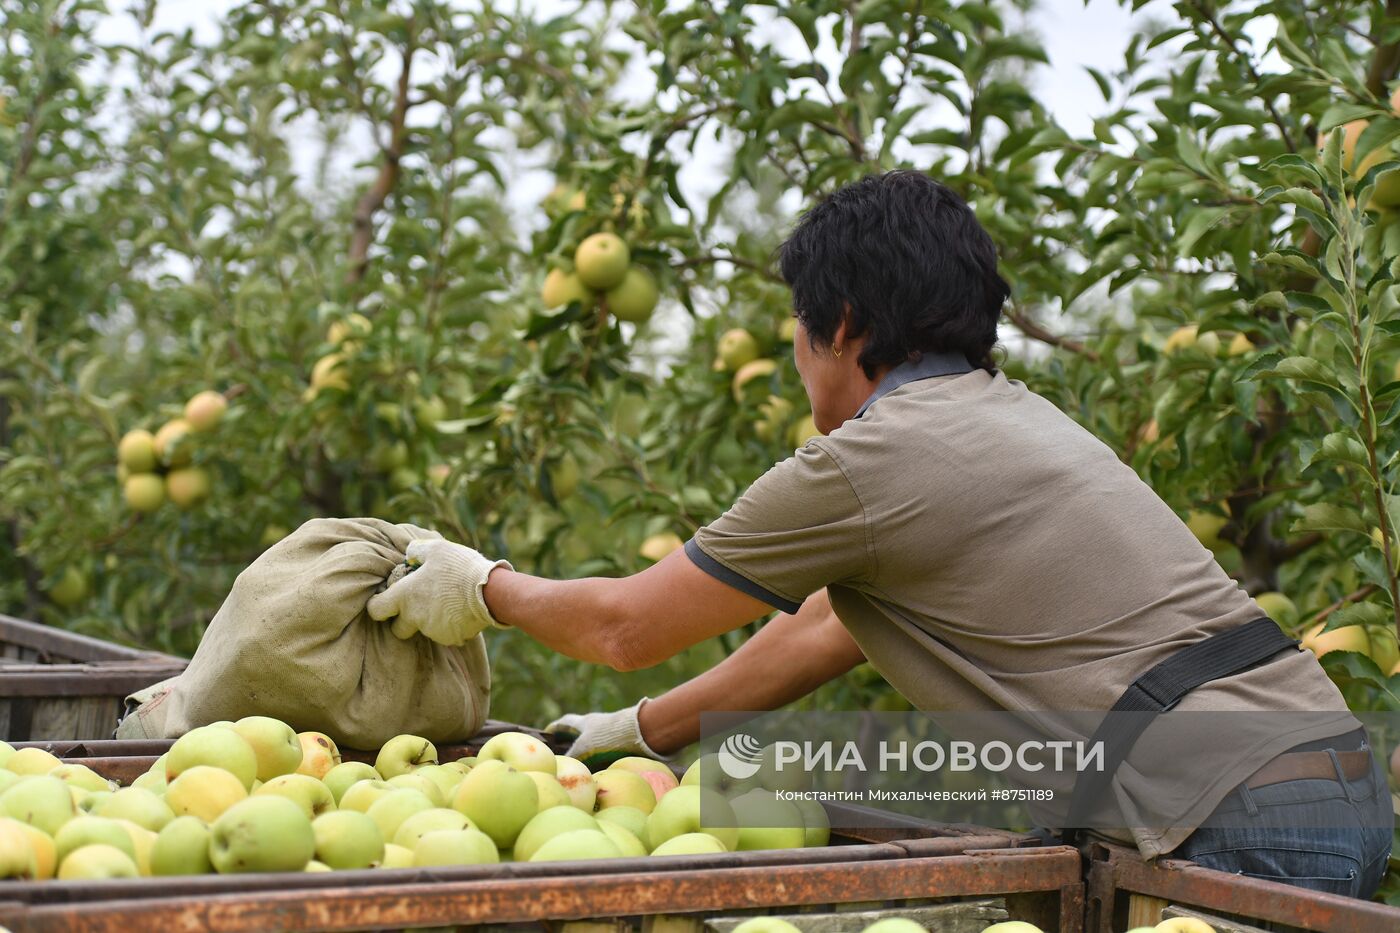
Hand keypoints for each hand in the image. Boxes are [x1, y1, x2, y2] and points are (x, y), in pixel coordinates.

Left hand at [366, 539, 510, 645]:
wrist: (490, 592)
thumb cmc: (459, 567)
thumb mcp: (436, 548)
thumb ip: (416, 550)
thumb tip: (410, 554)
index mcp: (404, 596)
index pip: (376, 610)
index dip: (377, 605)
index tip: (386, 600)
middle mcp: (414, 618)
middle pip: (397, 629)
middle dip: (403, 620)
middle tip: (417, 605)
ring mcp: (432, 631)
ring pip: (423, 630)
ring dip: (429, 620)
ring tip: (447, 602)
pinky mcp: (450, 638)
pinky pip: (444, 634)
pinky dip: (449, 626)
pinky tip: (460, 611)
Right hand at [545, 699, 664, 769]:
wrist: (641, 732)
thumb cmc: (608, 737)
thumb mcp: (584, 748)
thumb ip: (572, 758)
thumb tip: (560, 767)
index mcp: (586, 722)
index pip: (566, 723)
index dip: (556, 728)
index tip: (548, 731)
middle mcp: (599, 724)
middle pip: (582, 732)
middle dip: (573, 742)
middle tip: (566, 752)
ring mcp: (612, 733)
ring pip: (597, 743)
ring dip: (590, 753)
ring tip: (584, 767)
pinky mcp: (625, 742)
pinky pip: (610, 752)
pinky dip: (604, 760)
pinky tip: (603, 771)